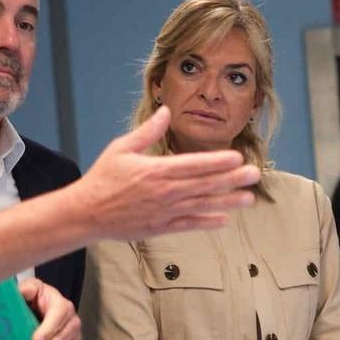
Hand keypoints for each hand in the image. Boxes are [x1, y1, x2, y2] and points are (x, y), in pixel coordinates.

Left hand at [16, 277, 79, 339]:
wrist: (41, 307)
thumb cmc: (33, 298)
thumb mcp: (30, 289)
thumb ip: (27, 289)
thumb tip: (23, 292)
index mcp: (61, 304)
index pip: (58, 315)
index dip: (48, 328)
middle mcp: (71, 320)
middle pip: (65, 335)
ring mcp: (74, 335)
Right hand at [74, 109, 261, 238]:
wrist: (86, 213)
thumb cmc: (103, 178)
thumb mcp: (122, 148)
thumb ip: (148, 132)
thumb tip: (167, 111)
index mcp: (156, 170)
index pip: (193, 165)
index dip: (217, 162)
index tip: (238, 157)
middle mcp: (164, 192)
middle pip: (204, 185)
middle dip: (231, 180)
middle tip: (254, 175)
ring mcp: (164, 212)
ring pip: (202, 206)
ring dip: (227, 202)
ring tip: (249, 199)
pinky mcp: (160, 228)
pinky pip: (189, 226)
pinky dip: (207, 223)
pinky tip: (224, 220)